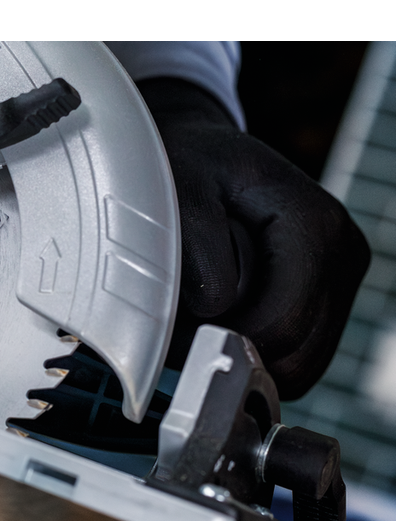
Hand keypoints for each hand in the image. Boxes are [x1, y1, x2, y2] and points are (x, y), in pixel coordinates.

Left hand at [137, 76, 369, 399]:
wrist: (203, 155)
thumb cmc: (188, 168)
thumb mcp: (177, 191)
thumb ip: (194, 251)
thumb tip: (213, 310)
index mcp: (314, 223)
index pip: (282, 325)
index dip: (225, 342)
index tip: (177, 329)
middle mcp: (342, 253)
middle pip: (297, 355)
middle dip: (236, 352)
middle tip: (183, 325)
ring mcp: (341, 279)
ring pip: (298, 364)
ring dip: (245, 354)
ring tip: (201, 314)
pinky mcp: (328, 300)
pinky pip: (294, 357)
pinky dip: (254, 350)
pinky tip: (222, 318)